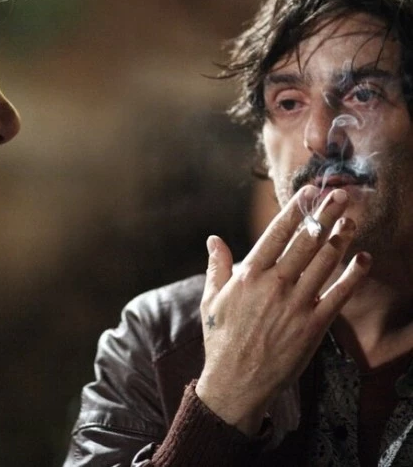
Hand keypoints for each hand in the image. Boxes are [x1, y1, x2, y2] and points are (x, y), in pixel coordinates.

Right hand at [195, 187, 371, 435]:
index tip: (307, 193)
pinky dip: (352, 276)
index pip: (276, 234)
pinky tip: (363, 259)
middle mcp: (274, 284)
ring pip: (324, 263)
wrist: (235, 382)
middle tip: (340, 195)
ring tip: (353, 218)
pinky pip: (338, 295)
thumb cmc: (221, 338)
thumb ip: (217, 267)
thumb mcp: (211, 299)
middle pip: (305, 242)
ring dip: (341, 239)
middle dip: (324, 215)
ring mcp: (295, 304)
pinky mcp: (313, 326)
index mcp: (248, 275)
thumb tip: (213, 240)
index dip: (294, 211)